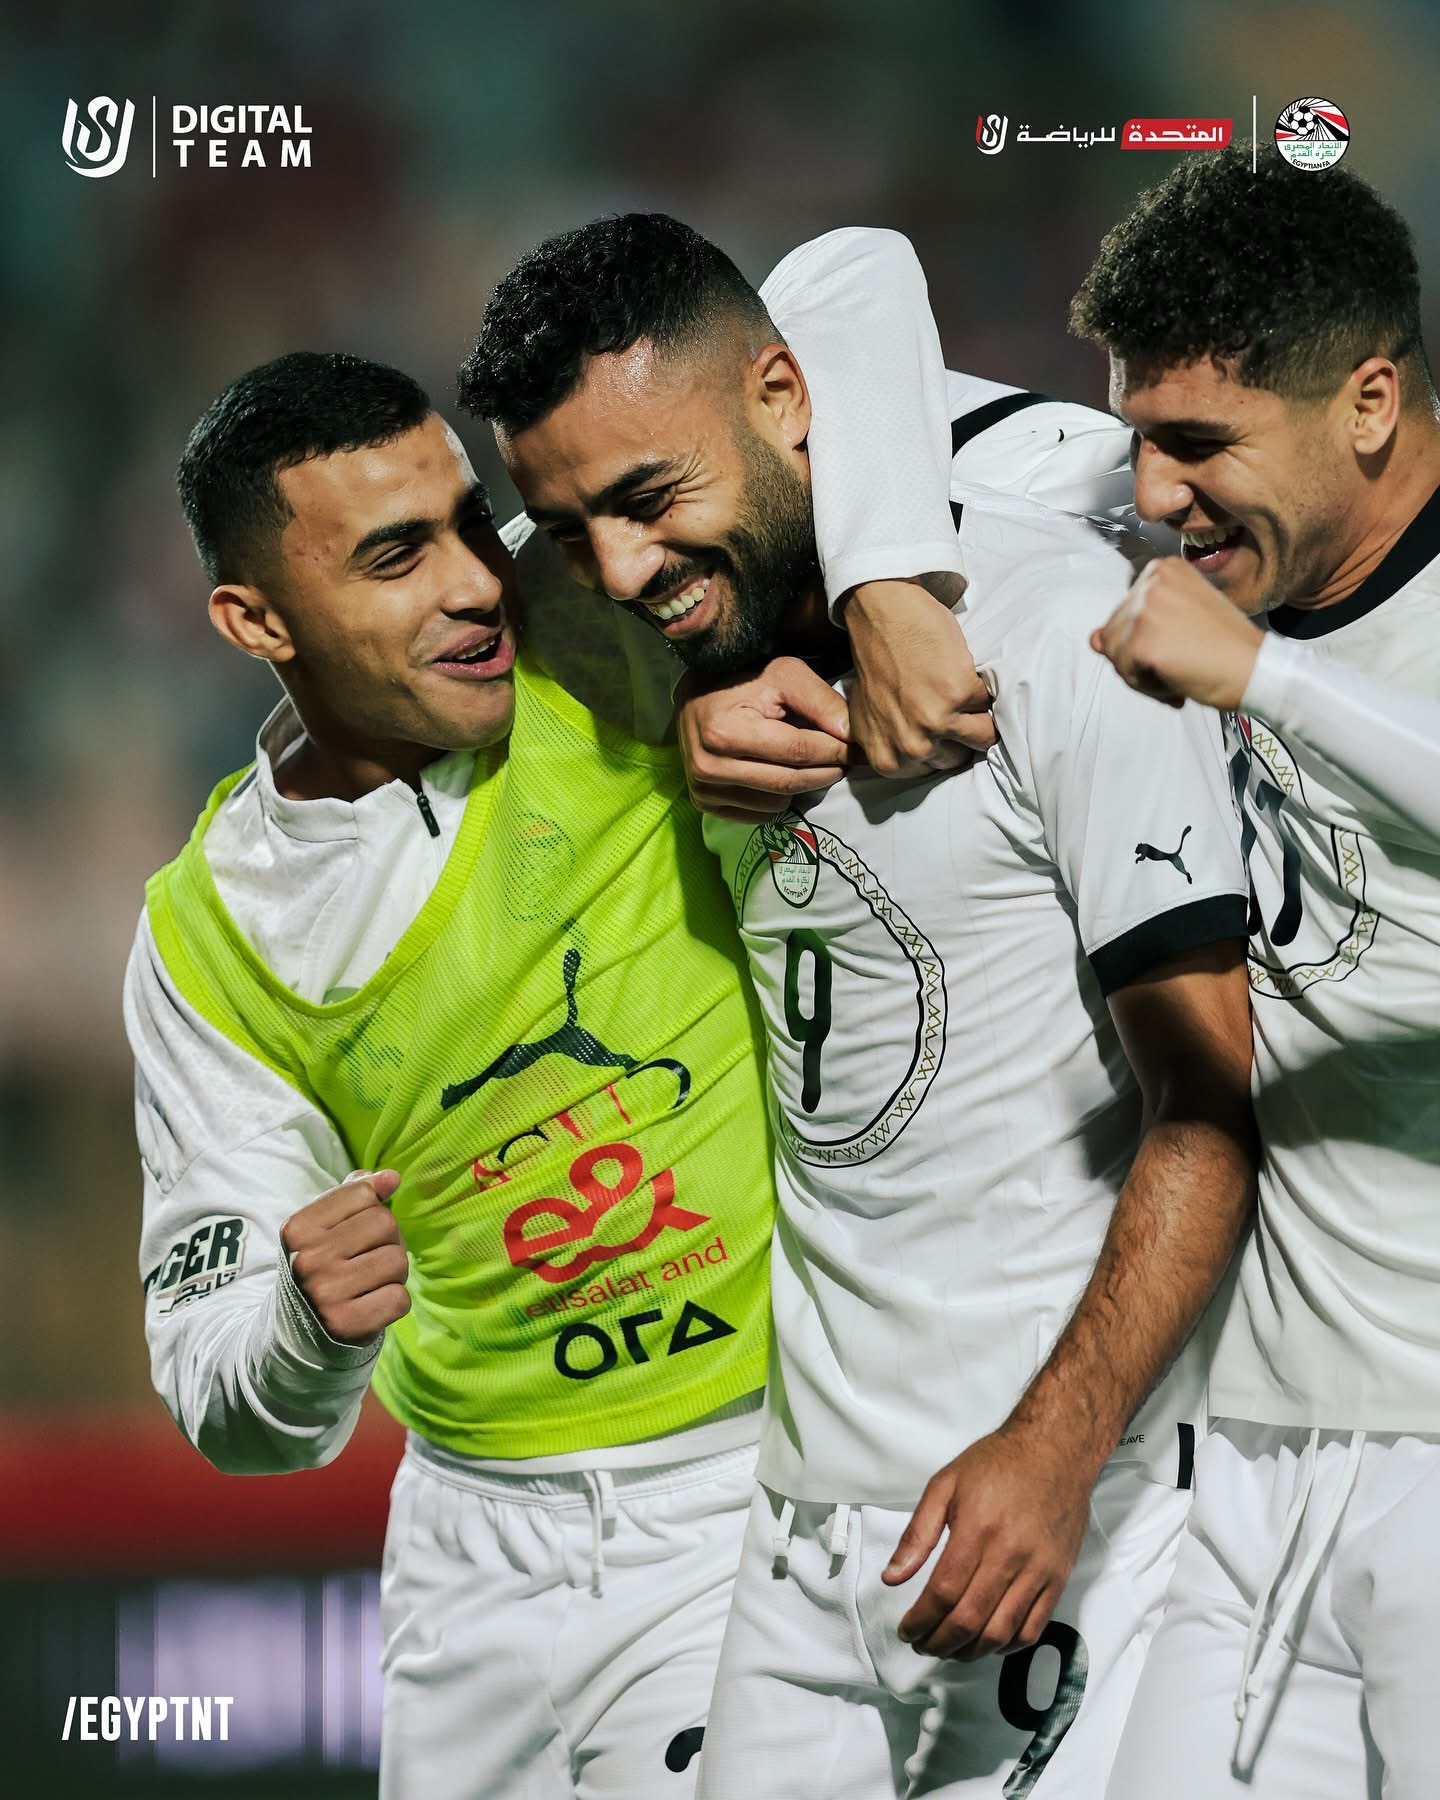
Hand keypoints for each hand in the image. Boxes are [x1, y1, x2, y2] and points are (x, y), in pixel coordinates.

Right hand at [281, 1169, 409, 1344]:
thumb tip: (391, 1178)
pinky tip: (371, 1304)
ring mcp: (325, 1294)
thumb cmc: (324, 1265)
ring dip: (393, 1272)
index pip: (363, 1193)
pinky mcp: (346, 1324)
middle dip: (387, 1240)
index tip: (355, 1231)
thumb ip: (357, 1193)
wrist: (302, 1330)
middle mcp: (307, 1260)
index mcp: (298, 1229)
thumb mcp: (326, 1225)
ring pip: (397, 1261)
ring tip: (369, 1282)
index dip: (372, 1209)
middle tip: (366, 1259)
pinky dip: (394, 1301)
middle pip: (385, 1224)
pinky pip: (400, 1299)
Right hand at [675, 656, 851, 821]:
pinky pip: (759, 814)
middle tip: (846, 761)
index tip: (858, 750)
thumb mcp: (785, 675)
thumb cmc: (745, 680)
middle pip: (789, 781)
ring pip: (778, 802)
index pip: (797, 751)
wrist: (696, 695)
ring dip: (802, 786)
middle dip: (826, 772)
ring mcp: (703, 788)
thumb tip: (852, 736)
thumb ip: (820, 702)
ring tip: (810, 763)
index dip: (835, 752)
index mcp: (725, 732)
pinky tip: (781, 775)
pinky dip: (778, 799)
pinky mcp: (703, 802)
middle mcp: (709, 766)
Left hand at [843, 579, 996, 776]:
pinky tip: (957, 671)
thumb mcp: (867, 717)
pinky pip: (987, 704)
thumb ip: (889, 747)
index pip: (933, 771)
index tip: (937, 726)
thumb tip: (919, 763)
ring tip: (958, 691)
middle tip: (948, 703)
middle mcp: (908, 747)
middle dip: (960, 732)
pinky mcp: (956, 697)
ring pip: (983, 736)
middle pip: (959, 757)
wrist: (882, 614)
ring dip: (978, 713)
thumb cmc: (877, 661)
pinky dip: (979, 688)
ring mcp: (933, 724)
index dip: (941, 745)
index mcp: (885, 758)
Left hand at [881, 1425, 1093, 1660]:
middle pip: (970, 1619)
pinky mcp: (1057, 1577)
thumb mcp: (945, 1484)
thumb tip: (893, 1577)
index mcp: (977, 1529)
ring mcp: (1038, 1570)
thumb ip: (917, 1533)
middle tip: (923, 1644)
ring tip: (950, 1649)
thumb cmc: (997, 1463)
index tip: (906, 1629)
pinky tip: (988, 1642)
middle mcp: (1010, 1554)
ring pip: (1001, 1632)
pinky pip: (1033, 1627)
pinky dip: (1008, 1646)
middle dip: (940, 1642)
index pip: (943, 1592)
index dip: (921, 1620)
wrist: (1055, 1451)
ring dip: (970, 1652)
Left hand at [1090, 555, 1263, 710]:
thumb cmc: (1228, 648)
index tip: (1183, 643)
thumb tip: (1093, 639)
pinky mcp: (1142, 639)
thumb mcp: (1178, 624)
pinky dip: (1149, 687)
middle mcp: (1152, 580)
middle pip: (1115, 631)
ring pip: (1116, 654)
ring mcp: (1146, 608)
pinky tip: (1178, 681)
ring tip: (1181, 671)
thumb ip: (1134, 627)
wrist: (1257, 669)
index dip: (1149, 638)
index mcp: (1164, 568)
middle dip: (1142, 657)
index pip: (1125, 612)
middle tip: (1184, 662)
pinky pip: (1125, 673)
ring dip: (1144, 674)